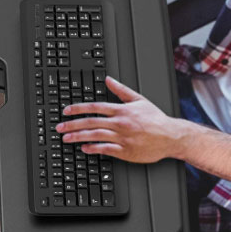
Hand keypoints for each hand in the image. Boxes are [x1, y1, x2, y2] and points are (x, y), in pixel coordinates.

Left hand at [56, 76, 187, 162]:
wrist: (170, 136)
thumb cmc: (156, 119)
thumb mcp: (139, 100)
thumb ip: (121, 90)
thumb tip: (108, 79)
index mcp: (122, 110)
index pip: (95, 107)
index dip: (78, 108)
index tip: (66, 111)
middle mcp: (120, 123)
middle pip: (91, 122)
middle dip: (72, 124)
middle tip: (60, 127)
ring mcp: (122, 138)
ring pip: (95, 136)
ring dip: (78, 137)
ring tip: (66, 138)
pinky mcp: (125, 151)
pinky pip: (105, 149)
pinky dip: (93, 148)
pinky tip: (84, 148)